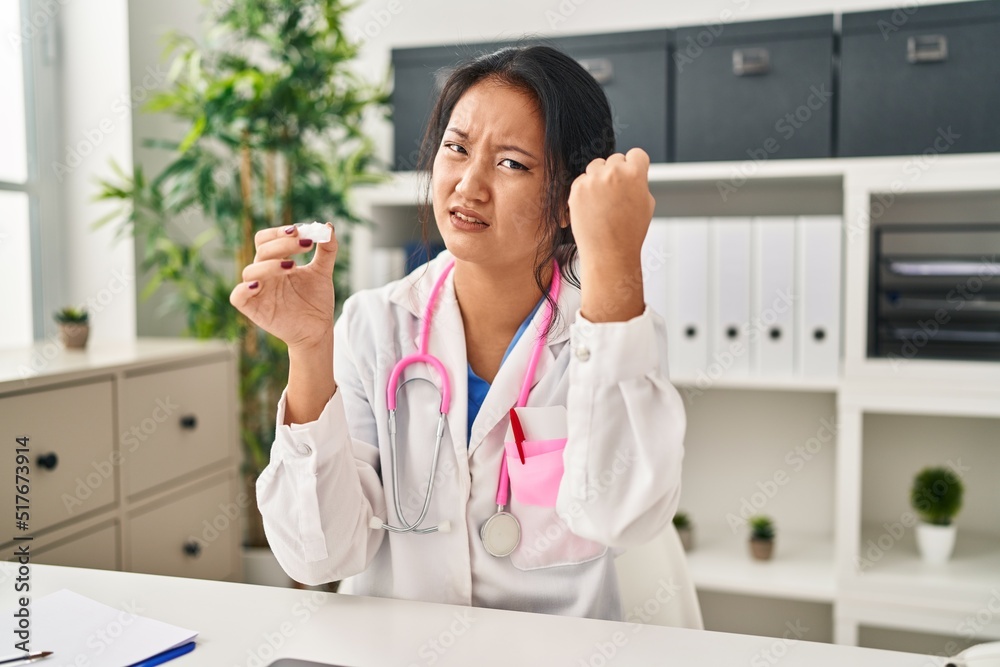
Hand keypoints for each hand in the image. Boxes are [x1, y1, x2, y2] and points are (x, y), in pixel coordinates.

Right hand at [229, 223, 337, 351]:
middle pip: (262, 250)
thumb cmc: (316, 300)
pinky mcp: (253, 309)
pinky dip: (244, 289)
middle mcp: (264, 274)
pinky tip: (259, 285)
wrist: (318, 329)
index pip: (266, 239)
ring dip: (269, 265)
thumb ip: (327, 250)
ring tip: (292, 266)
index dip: (278, 232)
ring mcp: (257, 291)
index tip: (299, 231)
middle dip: (282, 244)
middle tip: (304, 244)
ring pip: (250, 271)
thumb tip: (329, 227)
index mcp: (276, 261)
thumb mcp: (323, 272)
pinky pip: (238, 297)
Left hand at [567, 147, 654, 268]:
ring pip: (596, 166)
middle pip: (615, 159)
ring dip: (600, 177)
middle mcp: (613, 172)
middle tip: (617, 195)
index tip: (632, 177)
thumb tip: (631, 171)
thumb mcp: (646, 203)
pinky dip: (586, 190)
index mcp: (635, 173)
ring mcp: (593, 180)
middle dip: (617, 173)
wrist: (609, 253)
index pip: (636, 154)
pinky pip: (582, 180)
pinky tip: (592, 207)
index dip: (635, 166)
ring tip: (604, 202)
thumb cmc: (630, 232)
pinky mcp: (576, 189)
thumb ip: (639, 182)